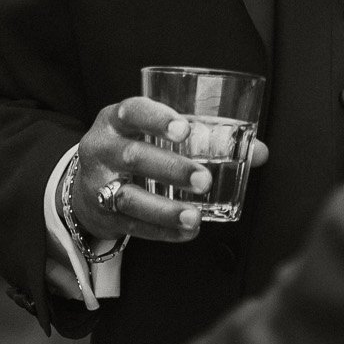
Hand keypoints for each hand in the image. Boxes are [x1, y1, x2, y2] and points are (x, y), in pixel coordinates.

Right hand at [71, 97, 269, 245]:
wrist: (83, 184)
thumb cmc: (135, 147)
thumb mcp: (155, 133)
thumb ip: (206, 137)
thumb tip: (259, 151)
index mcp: (116, 119)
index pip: (131, 111)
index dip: (156, 119)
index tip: (183, 129)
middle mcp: (102, 148)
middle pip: (133, 156)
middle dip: (170, 168)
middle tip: (204, 179)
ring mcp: (98, 184)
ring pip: (129, 197)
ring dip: (165, 209)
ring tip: (195, 216)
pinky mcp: (102, 215)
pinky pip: (132, 226)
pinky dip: (162, 231)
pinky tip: (187, 231)